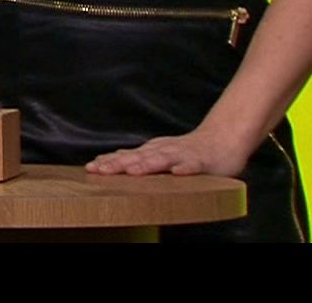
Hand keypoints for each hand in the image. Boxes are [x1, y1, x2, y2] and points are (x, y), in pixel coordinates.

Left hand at [85, 128, 249, 176]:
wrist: (222, 139)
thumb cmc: (188, 150)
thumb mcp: (159, 153)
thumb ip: (138, 158)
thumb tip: (110, 160)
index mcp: (152, 151)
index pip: (126, 157)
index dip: (108, 163)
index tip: (89, 169)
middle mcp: (163, 151)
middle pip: (138, 158)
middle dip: (119, 164)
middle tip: (100, 171)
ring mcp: (182, 155)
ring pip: (162, 160)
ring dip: (147, 165)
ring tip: (133, 172)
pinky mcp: (201, 161)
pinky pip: (193, 166)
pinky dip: (185, 169)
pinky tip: (178, 173)